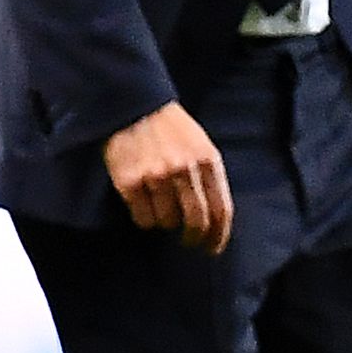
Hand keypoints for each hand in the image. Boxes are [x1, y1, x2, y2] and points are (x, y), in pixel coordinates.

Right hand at [104, 101, 232, 251]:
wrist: (133, 105)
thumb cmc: (170, 128)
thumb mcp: (200, 144)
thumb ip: (209, 175)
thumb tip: (215, 217)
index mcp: (207, 160)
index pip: (221, 210)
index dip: (219, 235)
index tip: (213, 248)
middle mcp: (184, 170)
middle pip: (197, 221)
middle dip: (194, 237)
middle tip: (189, 241)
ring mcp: (156, 177)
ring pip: (167, 221)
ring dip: (165, 222)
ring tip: (160, 208)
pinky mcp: (130, 182)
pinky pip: (142, 218)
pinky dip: (145, 219)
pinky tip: (143, 206)